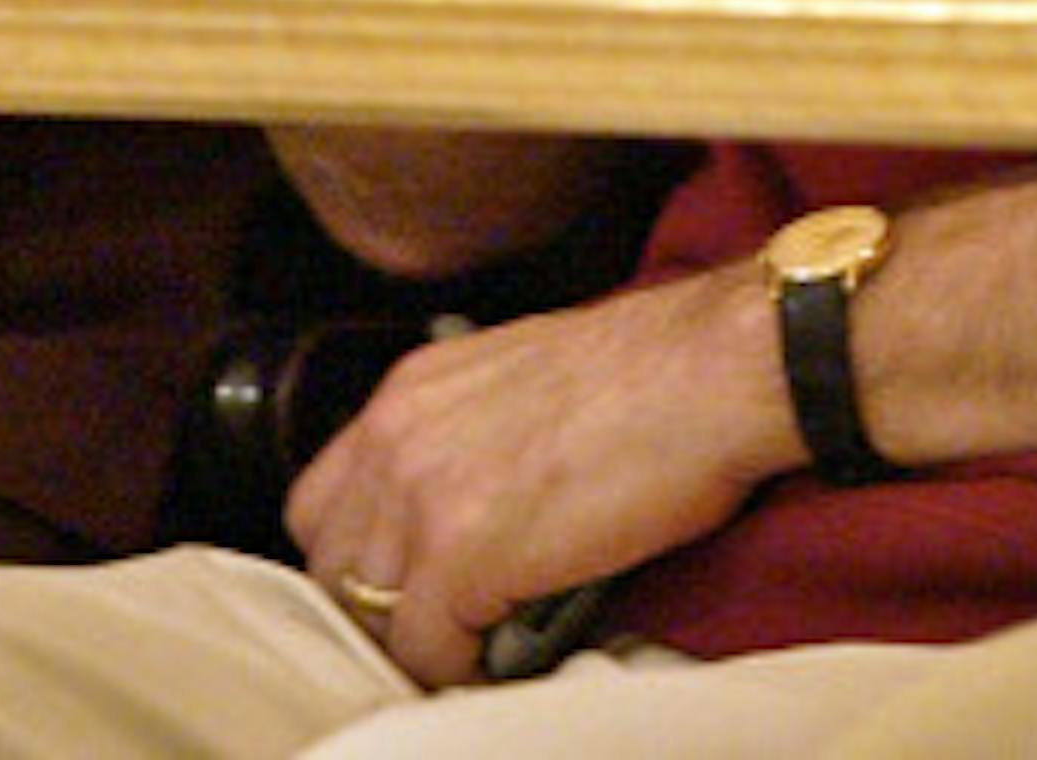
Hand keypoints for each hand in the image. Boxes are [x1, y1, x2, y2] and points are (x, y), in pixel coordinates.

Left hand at [287, 274, 796, 688]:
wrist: (714, 371)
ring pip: (370, 616)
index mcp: (411, 390)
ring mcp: (420, 495)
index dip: (365, 556)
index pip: (322, 505)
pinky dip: (461, 667)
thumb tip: (467, 503)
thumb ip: (467, 433)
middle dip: (382, 607)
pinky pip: (425, 651)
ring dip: (422, 641)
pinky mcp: (459, 555)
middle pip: (332, 567)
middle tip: (446, 626)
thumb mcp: (524, 378)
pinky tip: (509, 650)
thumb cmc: (654, 370)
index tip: (409, 585)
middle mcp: (396, 435)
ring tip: (480, 644)